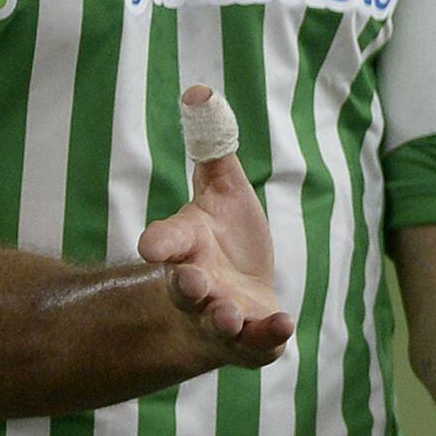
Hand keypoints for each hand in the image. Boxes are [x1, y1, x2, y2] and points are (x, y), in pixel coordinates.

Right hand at [136, 86, 293, 366]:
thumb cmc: (225, 240)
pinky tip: (283, 324)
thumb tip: (199, 91)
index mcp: (187, 246)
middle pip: (184, 287)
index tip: (152, 245)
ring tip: (227, 314)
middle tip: (193, 282)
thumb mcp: (223, 191)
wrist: (242, 297)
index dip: (159, 242)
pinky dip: (268, 336)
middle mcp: (197, 284)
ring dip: (220, 317)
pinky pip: (257, 344)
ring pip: (215, 321)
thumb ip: (212, 148)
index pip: (166, 241)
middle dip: (187, 286)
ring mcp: (221, 316)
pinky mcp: (250, 341)